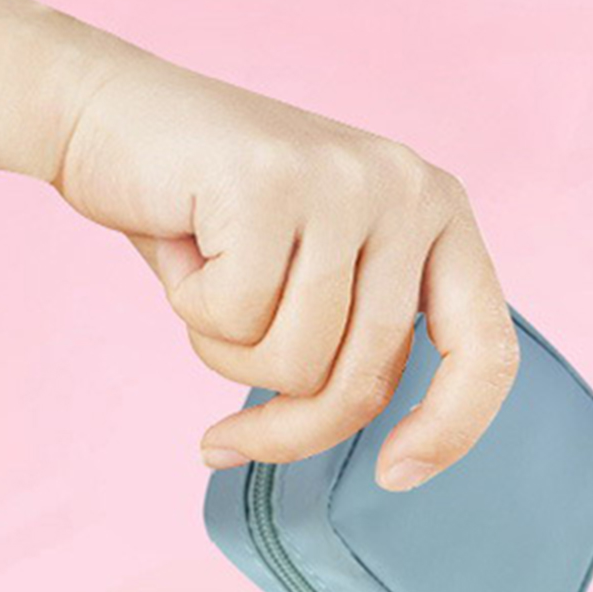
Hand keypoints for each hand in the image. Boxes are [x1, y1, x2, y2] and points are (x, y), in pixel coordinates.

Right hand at [55, 52, 518, 486]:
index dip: (452, 432)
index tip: (396, 477)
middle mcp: (410, 190)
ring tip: (207, 282)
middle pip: (366, 380)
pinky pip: (237, 319)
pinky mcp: (271, 180)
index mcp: (443, 217)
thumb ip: (367, 347)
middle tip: (228, 433)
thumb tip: (405, 469)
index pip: (488, 354)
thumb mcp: (319, 287)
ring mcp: (344, 180)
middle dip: (289, 428)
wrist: (104, 114)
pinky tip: (182, 246)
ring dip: (226, 354)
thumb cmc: (213, 224)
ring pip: (297, 362)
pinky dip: (192, 310)